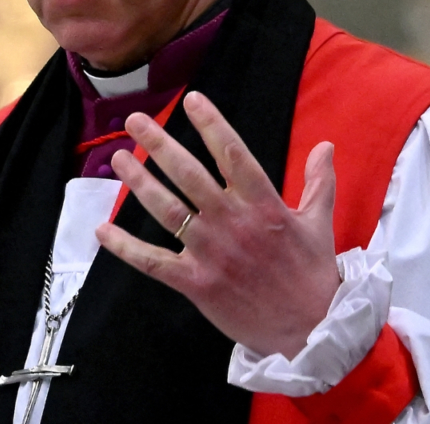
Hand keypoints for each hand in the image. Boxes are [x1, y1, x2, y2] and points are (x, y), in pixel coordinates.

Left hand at [95, 91, 341, 358]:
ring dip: (140, 183)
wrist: (311, 330)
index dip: (211, 124)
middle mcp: (234, 223)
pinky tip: (102, 231)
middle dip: (160, 144)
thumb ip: (319, 181)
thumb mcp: (320, 223)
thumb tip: (326, 145)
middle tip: (135, 120)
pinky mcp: (197, 283)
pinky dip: (126, 248)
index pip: (233, 153)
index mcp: (265, 205)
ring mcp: (212, 254)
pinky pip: (154, 262)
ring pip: (168, 210)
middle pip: (190, 175)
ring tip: (119, 159)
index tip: (191, 99)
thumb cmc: (312, 274)